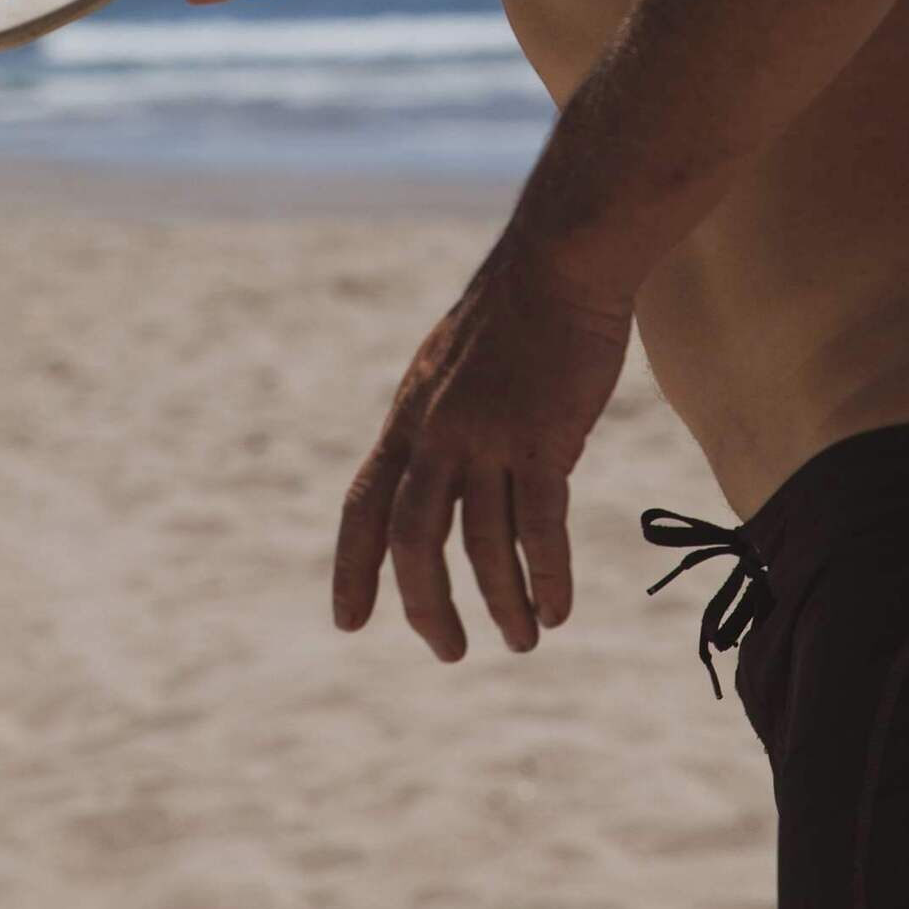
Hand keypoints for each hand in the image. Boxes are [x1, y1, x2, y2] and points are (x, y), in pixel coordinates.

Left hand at [335, 235, 631, 659]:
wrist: (561, 258)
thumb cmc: (519, 309)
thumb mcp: (456, 367)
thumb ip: (444, 421)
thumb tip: (452, 473)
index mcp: (410, 417)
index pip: (364, 506)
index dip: (352, 568)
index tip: (347, 622)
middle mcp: (437, 431)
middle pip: (412, 540)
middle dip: (427, 605)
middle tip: (450, 650)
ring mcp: (487, 435)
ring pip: (480, 546)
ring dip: (500, 603)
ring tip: (522, 641)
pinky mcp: (542, 438)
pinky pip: (538, 528)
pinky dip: (546, 577)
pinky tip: (559, 608)